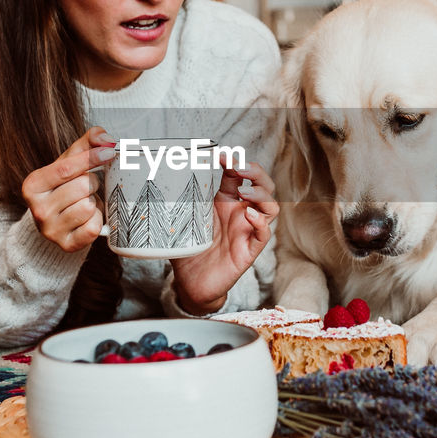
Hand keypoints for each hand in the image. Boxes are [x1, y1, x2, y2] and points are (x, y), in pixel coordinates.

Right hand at [21, 126, 115, 252]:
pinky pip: (94, 227)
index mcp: (33, 185)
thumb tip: (105, 138)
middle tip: (85, 188)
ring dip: (94, 203)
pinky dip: (97, 220)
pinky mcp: (66, 245)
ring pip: (89, 207)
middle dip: (91, 184)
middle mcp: (37, 209)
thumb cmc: (63, 188)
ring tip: (84, 203)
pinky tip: (87, 218)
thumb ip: (87, 143)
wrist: (54, 223)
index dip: (90, 158)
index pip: (65, 168)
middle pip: (82, 186)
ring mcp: (50, 230)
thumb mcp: (68, 162)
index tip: (109, 151)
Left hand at [169, 159, 278, 313]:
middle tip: (239, 167)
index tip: (220, 154)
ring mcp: (248, 231)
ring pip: (271, 206)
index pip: (240, 175)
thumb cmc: (189, 249)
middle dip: (256, 172)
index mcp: (226, 201)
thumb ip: (182, 198)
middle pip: (263, 185)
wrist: (191, 282)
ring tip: (243, 191)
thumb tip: (165, 174)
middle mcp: (241, 213)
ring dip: (261, 194)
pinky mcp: (249, 251)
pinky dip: (260, 222)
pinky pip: (264, 234)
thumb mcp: (185, 218)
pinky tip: (248, 214)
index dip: (235, 161)